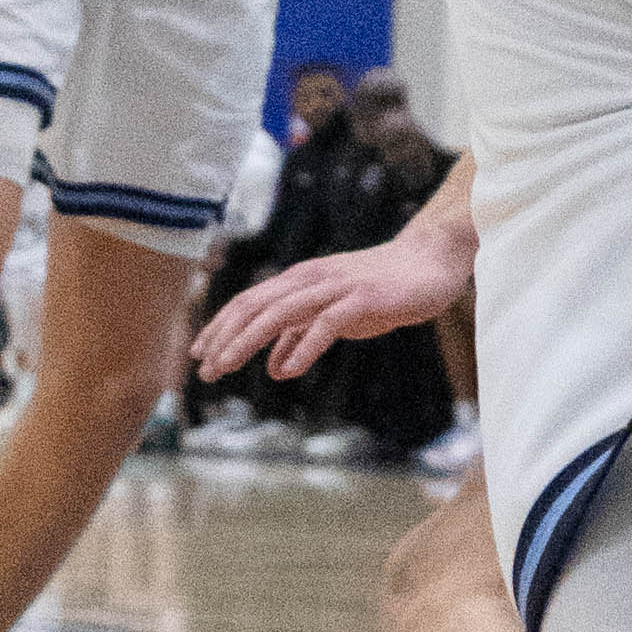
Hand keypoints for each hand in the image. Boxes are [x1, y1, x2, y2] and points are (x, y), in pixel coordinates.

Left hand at [198, 235, 458, 383]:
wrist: (432, 261)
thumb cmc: (382, 288)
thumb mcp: (335, 316)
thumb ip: (303, 336)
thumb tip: (275, 369)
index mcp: (301, 280)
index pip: (249, 302)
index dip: (221, 327)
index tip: (199, 354)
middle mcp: (312, 279)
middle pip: (255, 305)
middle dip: (224, 337)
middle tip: (203, 370)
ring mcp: (337, 287)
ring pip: (281, 311)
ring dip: (249, 340)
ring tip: (227, 366)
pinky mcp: (364, 298)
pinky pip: (327, 323)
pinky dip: (304, 346)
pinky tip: (288, 371)